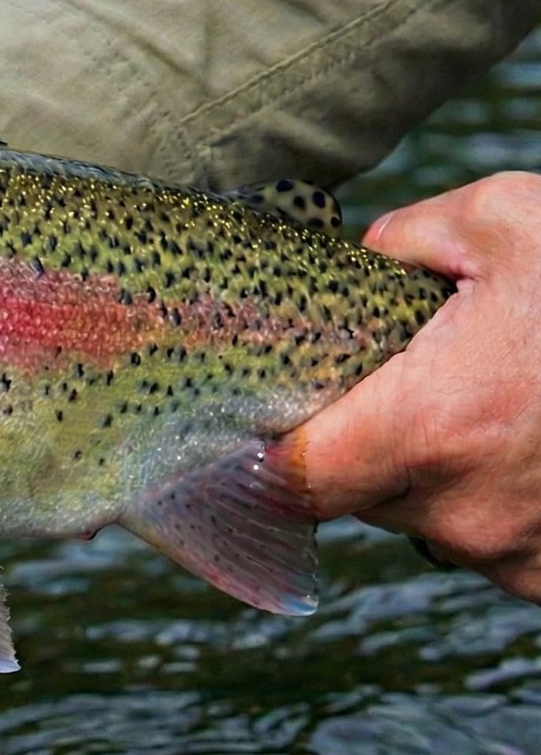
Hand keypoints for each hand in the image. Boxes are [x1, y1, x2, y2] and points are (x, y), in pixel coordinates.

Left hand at [294, 172, 540, 599]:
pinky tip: (528, 442)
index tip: (262, 417)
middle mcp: (468, 512)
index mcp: (430, 428)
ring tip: (485, 403)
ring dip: (432, 474)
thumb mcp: (500, 219)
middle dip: (358, 444)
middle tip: (394, 383)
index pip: (289, 479)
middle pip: (355, 499)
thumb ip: (400, 241)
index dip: (261, 450)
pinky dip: (495, 500)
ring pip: (425, 522)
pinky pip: (492, 546)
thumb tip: (358, 258)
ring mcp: (521, 557)